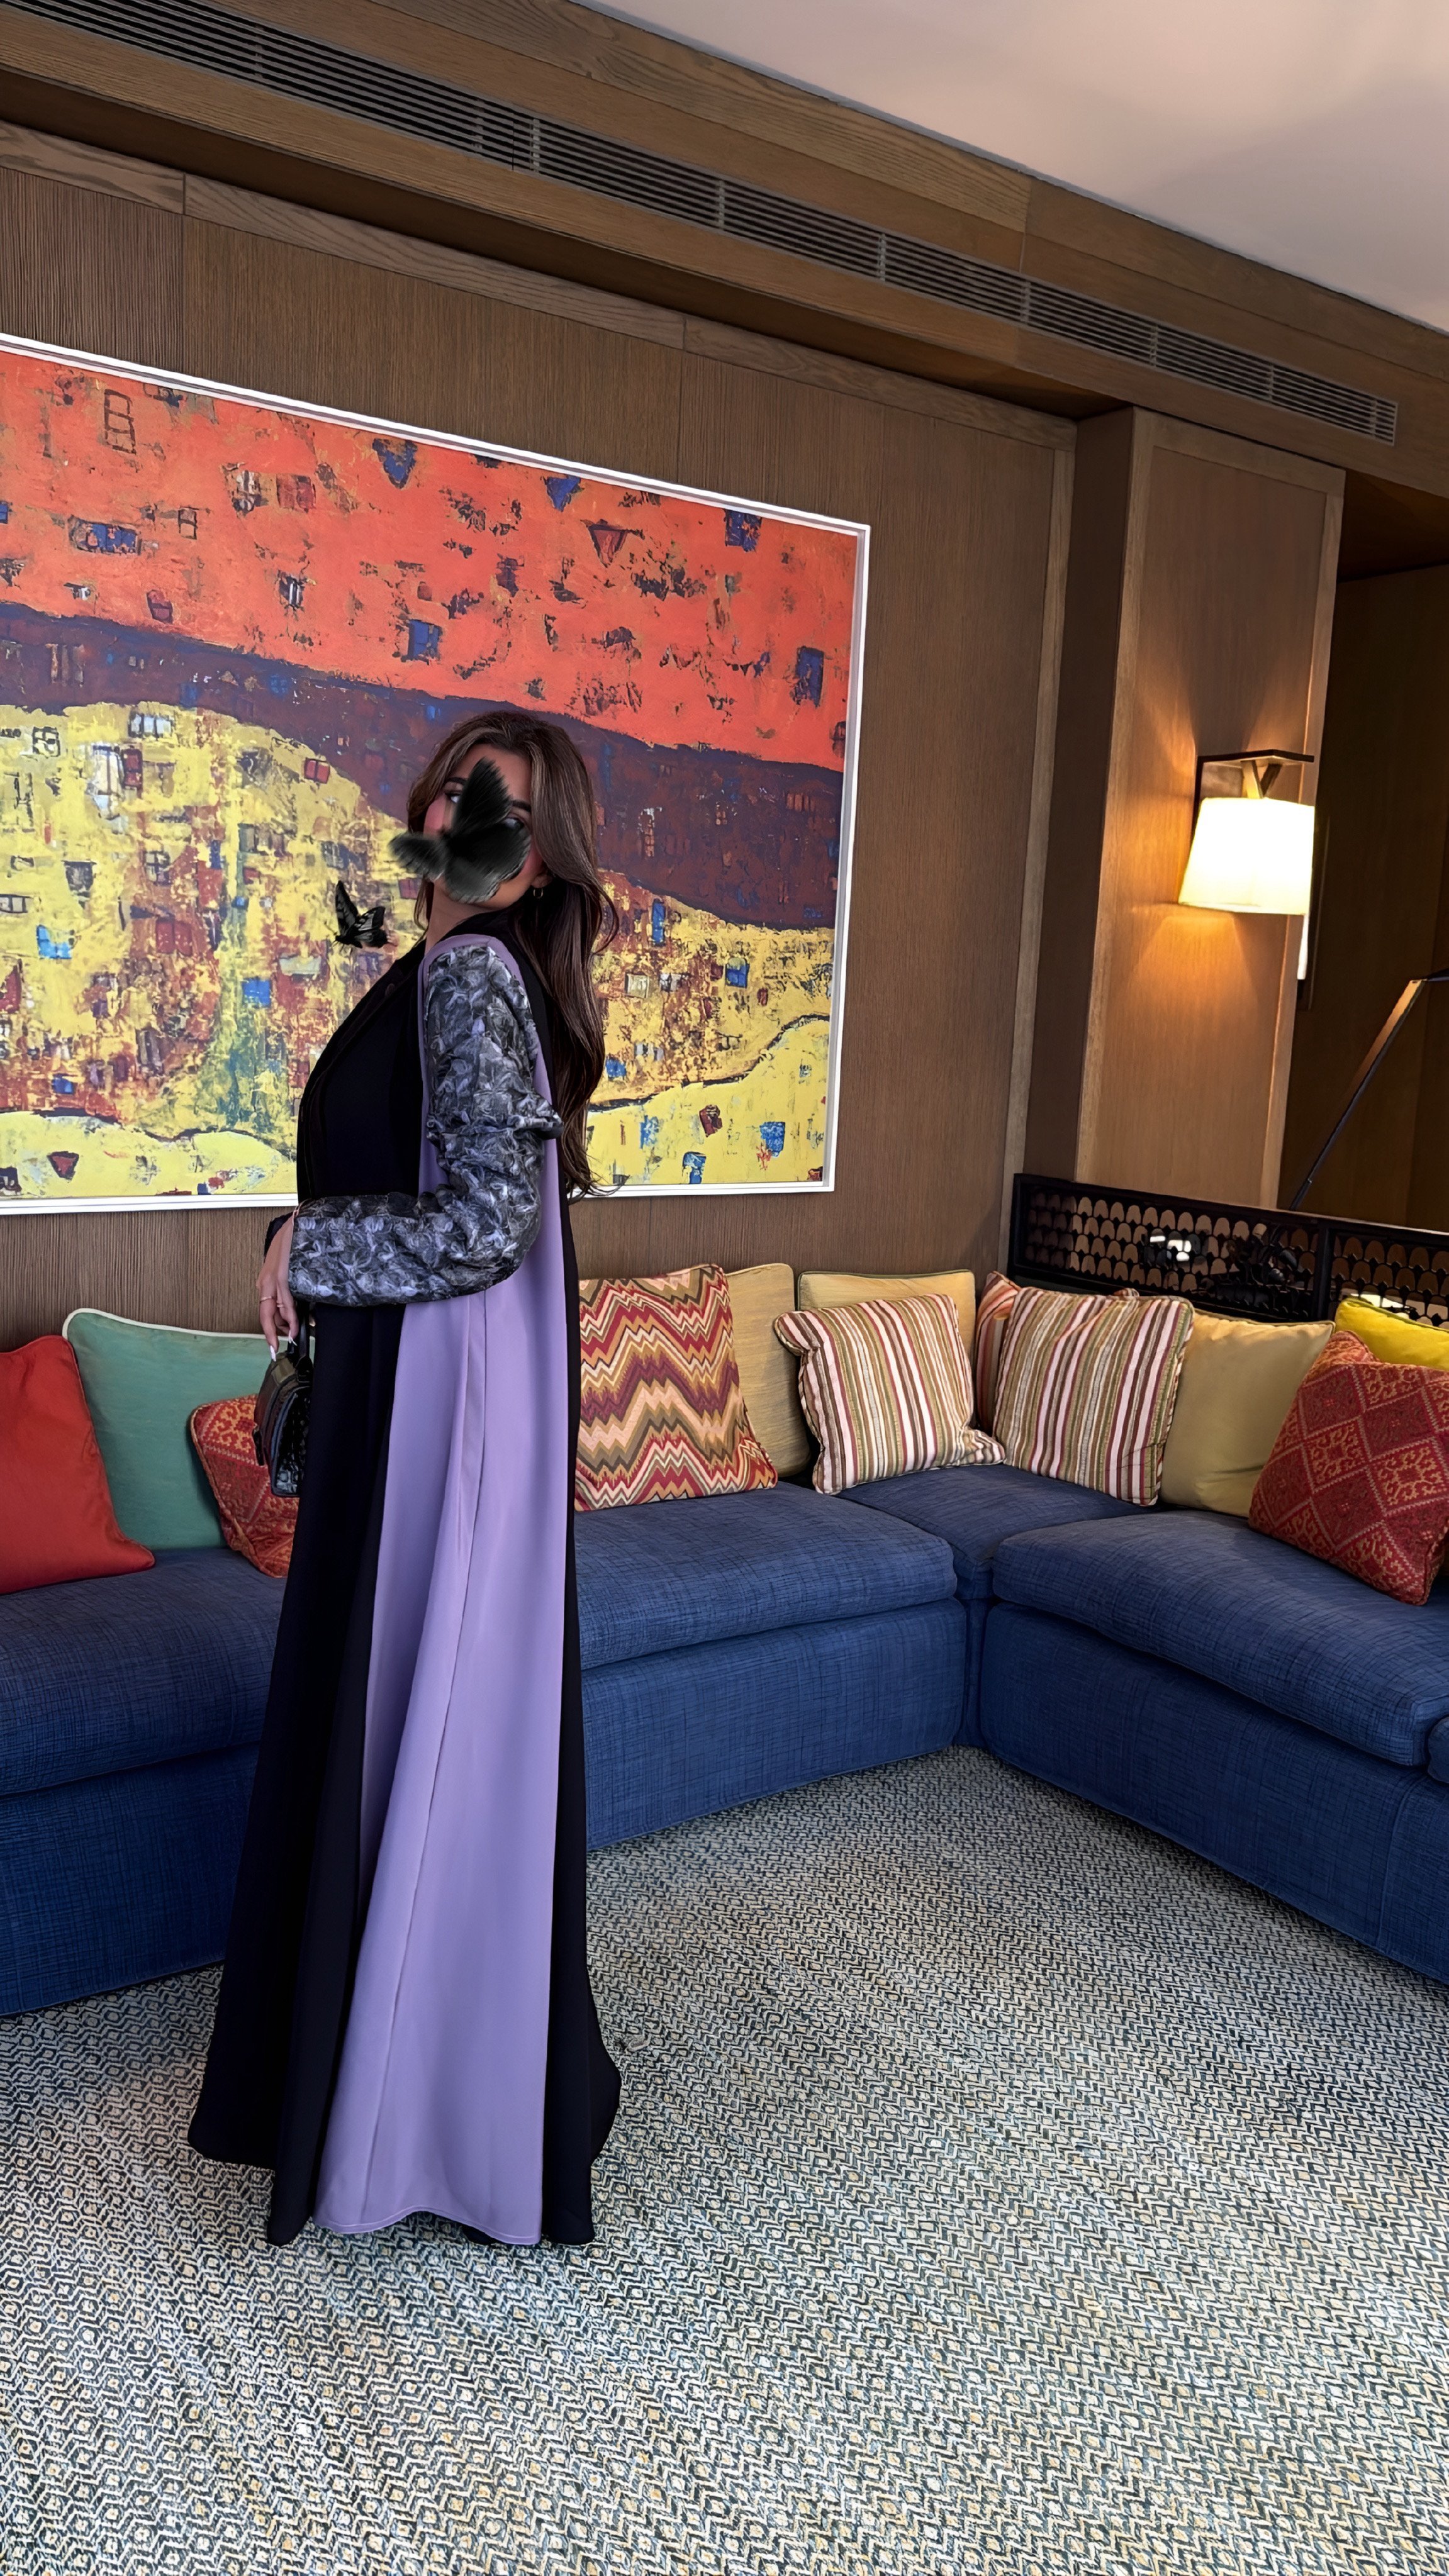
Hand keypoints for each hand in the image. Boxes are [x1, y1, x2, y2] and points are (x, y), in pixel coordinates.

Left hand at [259, 1215, 297, 1353]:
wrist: (299, 1222)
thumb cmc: (295, 1243)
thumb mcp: (289, 1268)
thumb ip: (290, 1289)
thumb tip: (298, 1310)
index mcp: (267, 1281)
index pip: (265, 1310)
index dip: (269, 1330)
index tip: (273, 1344)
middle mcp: (266, 1281)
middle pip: (265, 1314)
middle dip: (271, 1334)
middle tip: (276, 1348)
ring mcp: (272, 1278)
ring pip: (273, 1310)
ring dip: (284, 1326)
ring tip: (293, 1336)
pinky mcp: (281, 1275)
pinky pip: (284, 1300)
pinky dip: (289, 1314)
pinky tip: (294, 1323)